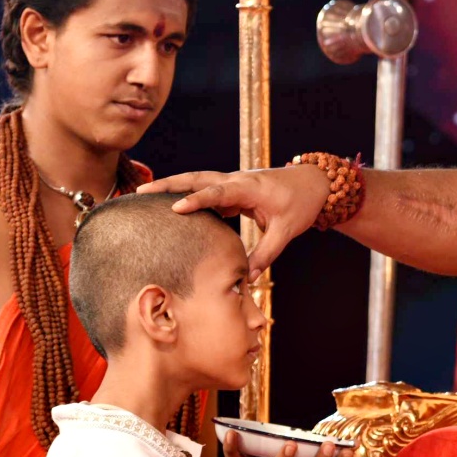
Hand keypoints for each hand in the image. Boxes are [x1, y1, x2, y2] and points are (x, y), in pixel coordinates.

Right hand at [139, 166, 329, 273]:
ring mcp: (234, 183)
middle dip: (169, 184)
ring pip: (199, 182)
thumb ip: (266, 254)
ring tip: (144, 197)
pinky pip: (207, 191)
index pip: (218, 192)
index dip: (197, 200)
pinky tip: (171, 210)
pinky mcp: (234, 190)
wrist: (315, 183)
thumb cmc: (302, 203)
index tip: (175, 209)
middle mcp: (237, 180)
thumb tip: (246, 278)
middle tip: (141, 192)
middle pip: (198, 178)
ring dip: (173, 187)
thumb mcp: (287, 231)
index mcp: (250, 187)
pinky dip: (189, 196)